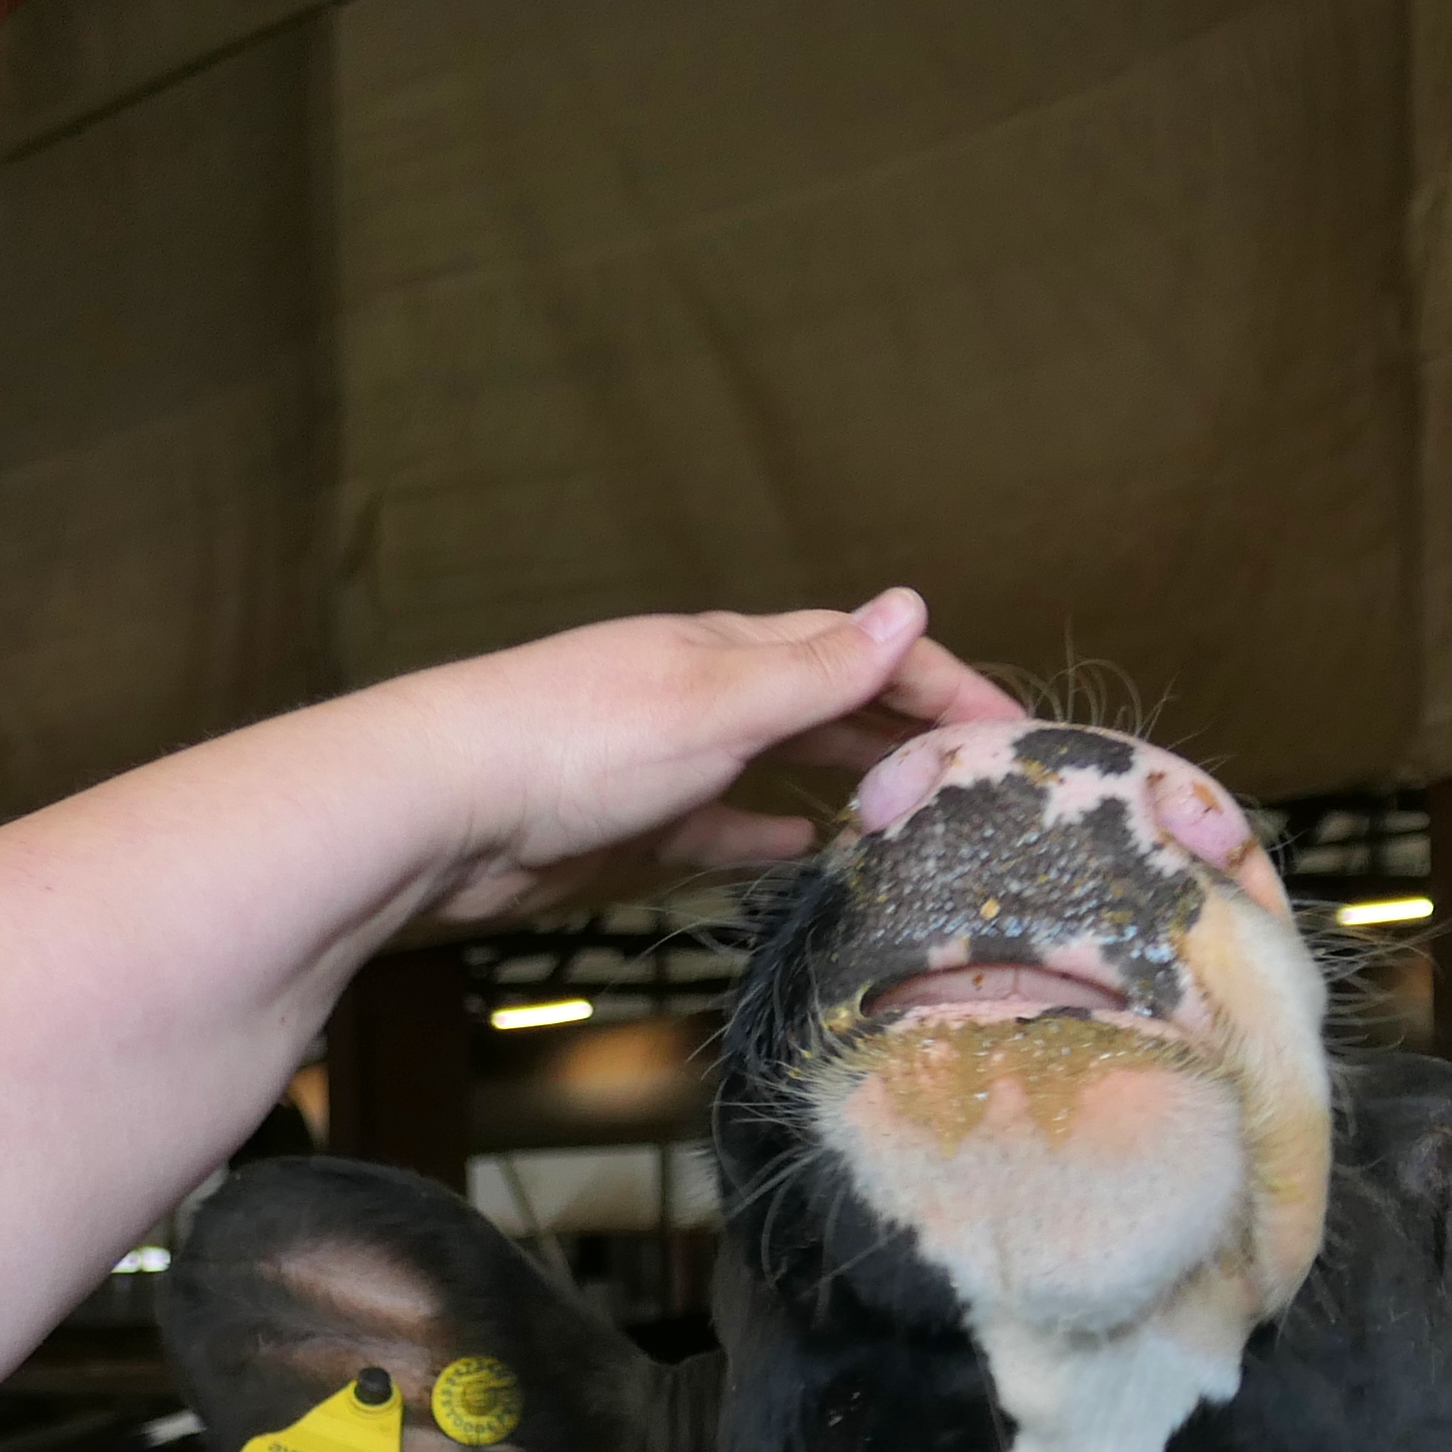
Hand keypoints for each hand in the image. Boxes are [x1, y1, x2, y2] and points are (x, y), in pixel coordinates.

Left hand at [392, 593, 1031, 930]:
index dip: (940, 683)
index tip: (1011, 731)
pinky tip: (800, 847)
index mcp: (730, 650)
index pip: (861, 652)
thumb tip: (910, 604)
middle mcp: (704, 694)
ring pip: (779, 763)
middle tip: (982, 777)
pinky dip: (767, 831)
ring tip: (914, 812)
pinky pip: (719, 826)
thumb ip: (816, 672)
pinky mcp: (630, 827)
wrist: (439, 809)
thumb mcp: (716, 702)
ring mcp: (668, 761)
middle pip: (827, 704)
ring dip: (846, 779)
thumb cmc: (574, 741)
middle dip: (905, 730)